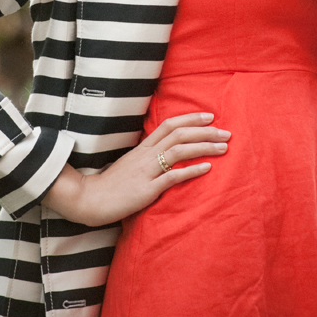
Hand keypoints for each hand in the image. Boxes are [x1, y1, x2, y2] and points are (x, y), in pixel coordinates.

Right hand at [41, 112, 230, 226]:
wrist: (90, 199)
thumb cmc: (111, 184)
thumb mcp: (131, 165)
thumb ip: (148, 158)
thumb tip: (167, 154)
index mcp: (142, 148)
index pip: (169, 125)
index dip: (190, 119)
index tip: (210, 117)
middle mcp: (146, 155)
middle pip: (178, 134)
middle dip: (205, 132)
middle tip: (226, 133)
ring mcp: (146, 171)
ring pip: (179, 151)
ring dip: (204, 147)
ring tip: (223, 148)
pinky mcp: (146, 189)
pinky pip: (172, 177)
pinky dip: (191, 171)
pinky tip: (207, 168)